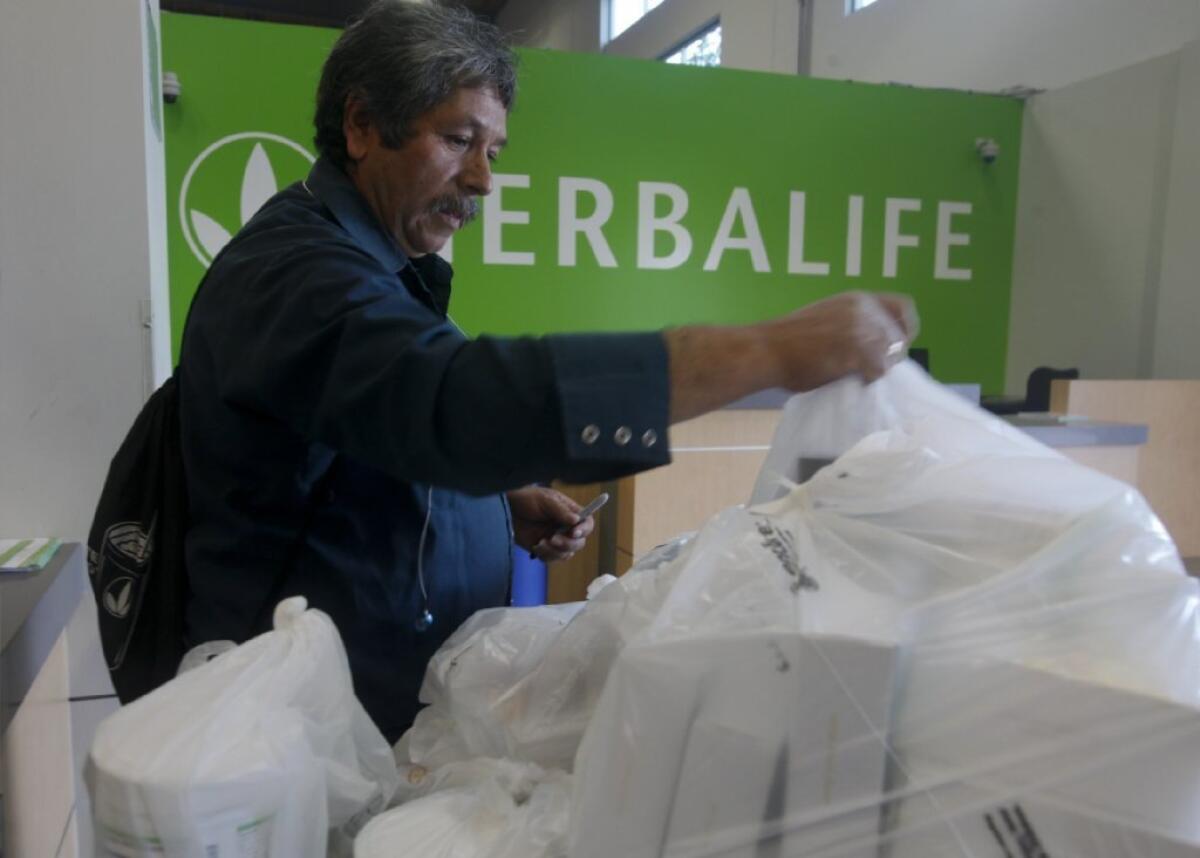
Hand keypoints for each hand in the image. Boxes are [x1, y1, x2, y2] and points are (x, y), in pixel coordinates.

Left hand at [506, 486, 594, 562]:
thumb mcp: (545, 500)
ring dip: (555, 551)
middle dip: (567, 543)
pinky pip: (552, 559)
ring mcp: (556, 539)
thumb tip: (576, 520)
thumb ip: (560, 510)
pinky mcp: (545, 549)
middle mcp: (566, 527)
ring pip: (566, 553)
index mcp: (570, 512)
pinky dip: (545, 555)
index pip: (587, 523)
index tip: (574, 532)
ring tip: (541, 542)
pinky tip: (536, 546)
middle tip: (553, 538)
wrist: (506, 511)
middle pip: (579, 542)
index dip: (584, 529)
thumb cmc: (526, 499)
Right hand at [664, 290, 919, 422]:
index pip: (903, 309)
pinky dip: (866, 380)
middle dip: (889, 356)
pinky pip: (877, 371)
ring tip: (854, 376)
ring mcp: (863, 329)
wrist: (766, 349)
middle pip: (899, 337)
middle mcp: (865, 309)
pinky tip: (848, 381)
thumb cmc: (786, 340)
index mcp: (857, 299)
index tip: (893, 346)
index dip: (903, 330)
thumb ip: (851, 326)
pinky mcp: (858, 351)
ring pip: (890, 356)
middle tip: (868, 370)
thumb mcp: (825, 319)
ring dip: (876, 370)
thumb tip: (871, 348)